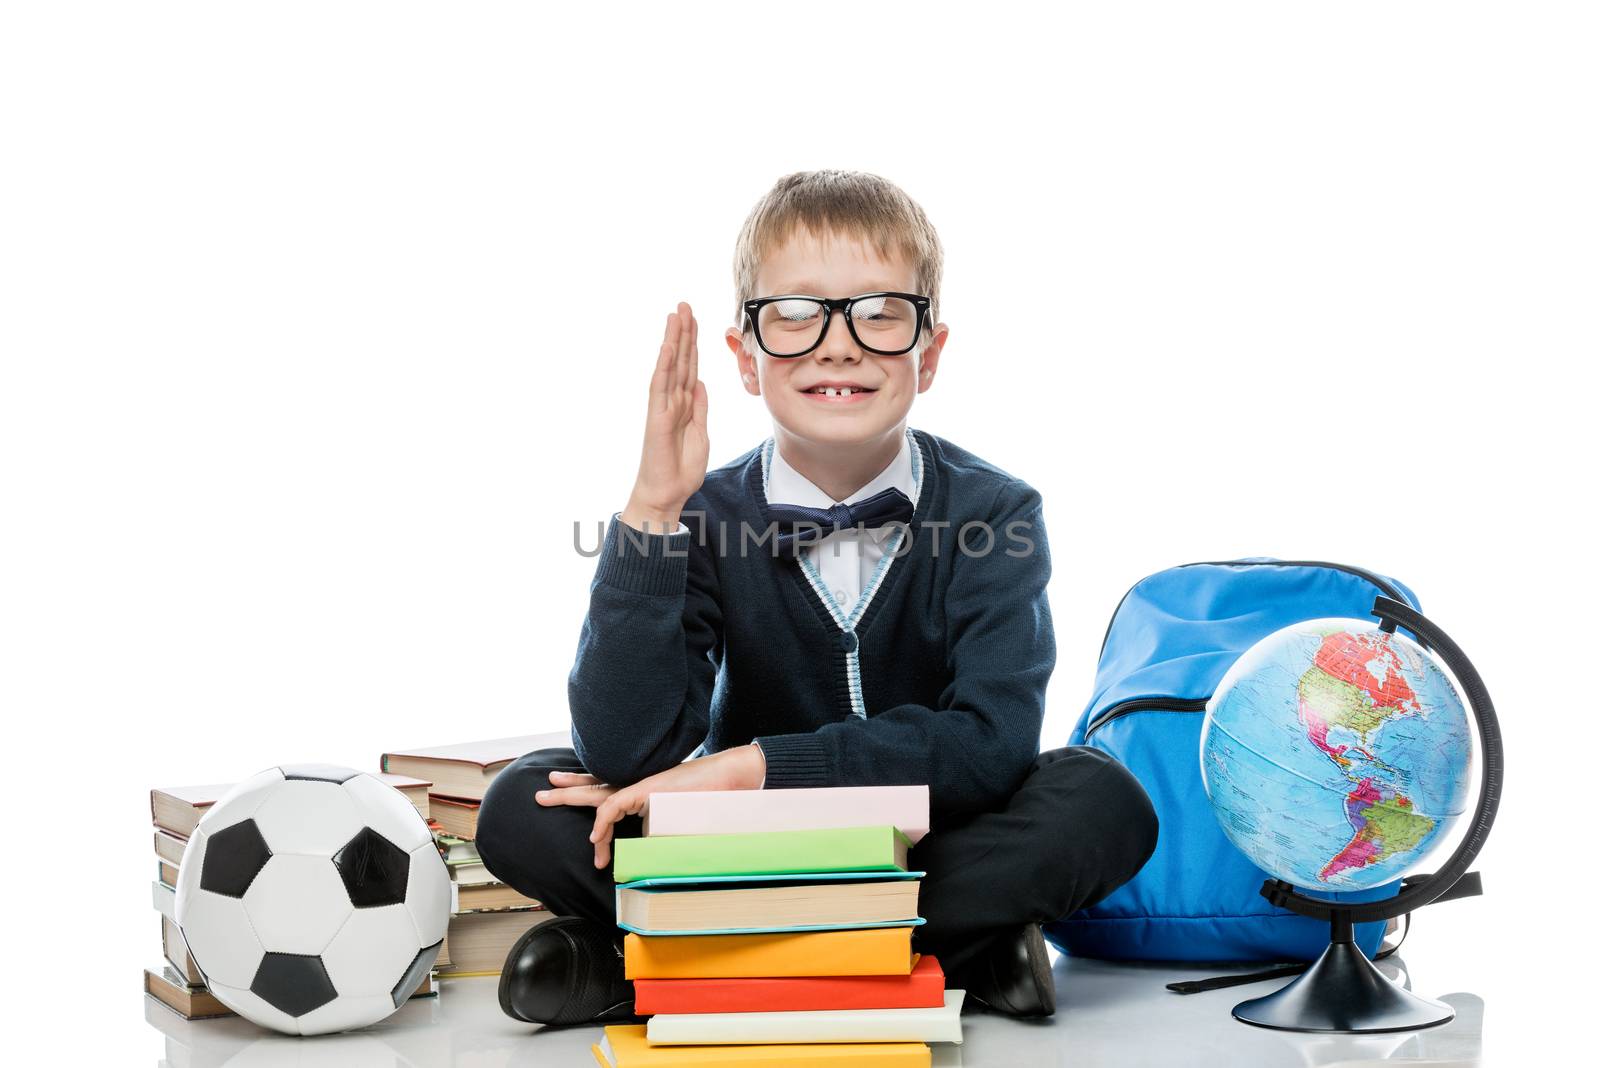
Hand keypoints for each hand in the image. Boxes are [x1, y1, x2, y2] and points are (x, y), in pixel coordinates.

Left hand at [534, 744, 765, 868]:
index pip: (606, 795)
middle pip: (593, 787)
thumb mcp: (673, 822)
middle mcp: (635, 786)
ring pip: (596, 792)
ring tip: (546, 797)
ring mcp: (640, 785)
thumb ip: (653, 831)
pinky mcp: (646, 789)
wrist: (730, 779)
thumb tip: (644, 852)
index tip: (593, 848)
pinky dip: (602, 822)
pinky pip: (615, 806)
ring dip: (570, 796)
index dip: (591, 805)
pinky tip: (594, 837)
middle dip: (565, 790)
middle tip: (541, 792)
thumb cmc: (707, 801)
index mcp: (640, 792)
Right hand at [620, 302, 708, 532]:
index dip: (693, 343)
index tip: (695, 319)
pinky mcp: (657, 418)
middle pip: (681, 359)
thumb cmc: (681, 468)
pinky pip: (661, 387)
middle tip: (685, 304)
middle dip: (683, 332)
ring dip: (674, 340)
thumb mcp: (701, 433)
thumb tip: (699, 382)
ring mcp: (664, 406)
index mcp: (685, 403)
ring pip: (670, 366)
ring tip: (676, 314)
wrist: (667, 493)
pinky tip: (668, 347)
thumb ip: (699, 407)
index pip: (690, 366)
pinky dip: (665, 366)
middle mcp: (673, 400)